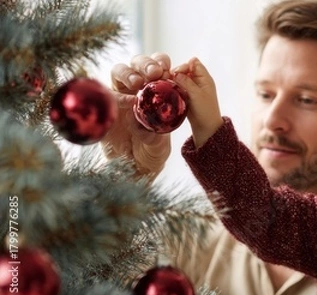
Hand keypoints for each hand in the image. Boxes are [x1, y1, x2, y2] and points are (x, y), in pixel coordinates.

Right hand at [102, 53, 172, 177]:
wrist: (135, 166)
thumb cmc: (152, 147)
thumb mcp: (162, 138)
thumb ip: (158, 126)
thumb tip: (151, 113)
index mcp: (155, 88)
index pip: (157, 66)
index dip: (161, 62)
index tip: (167, 68)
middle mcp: (135, 87)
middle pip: (137, 63)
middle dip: (146, 64)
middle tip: (154, 72)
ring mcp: (117, 94)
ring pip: (118, 71)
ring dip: (129, 73)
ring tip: (137, 82)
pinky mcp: (103, 106)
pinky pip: (105, 94)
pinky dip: (116, 96)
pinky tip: (128, 102)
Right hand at [171, 58, 223, 148]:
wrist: (205, 128)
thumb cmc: (205, 112)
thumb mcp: (196, 94)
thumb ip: (186, 81)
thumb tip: (176, 71)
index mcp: (205, 78)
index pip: (193, 63)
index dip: (184, 66)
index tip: (176, 73)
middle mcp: (199, 81)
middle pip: (184, 70)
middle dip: (176, 73)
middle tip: (168, 80)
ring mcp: (192, 89)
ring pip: (180, 79)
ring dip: (173, 81)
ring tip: (166, 86)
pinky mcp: (186, 96)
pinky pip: (178, 87)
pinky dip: (173, 88)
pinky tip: (167, 91)